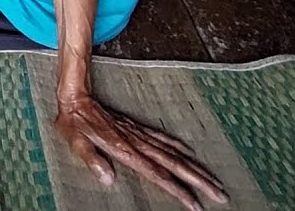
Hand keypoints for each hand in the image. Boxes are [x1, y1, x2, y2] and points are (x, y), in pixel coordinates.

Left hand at [56, 94, 228, 210]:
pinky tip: (190, 154)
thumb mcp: (74, 141)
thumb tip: (108, 179)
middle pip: (175, 165)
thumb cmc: (73, 121)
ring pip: (174, 153)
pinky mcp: (136, 128)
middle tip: (221, 195)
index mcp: (124, 149)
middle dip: (199, 181)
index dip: (177, 190)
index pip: (157, 174)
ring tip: (215, 180)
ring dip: (195, 167)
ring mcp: (139, 134)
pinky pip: (164, 139)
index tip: (195, 204)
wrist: (75, 94)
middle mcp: (137, 142)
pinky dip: (180, 147)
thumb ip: (91, 159)